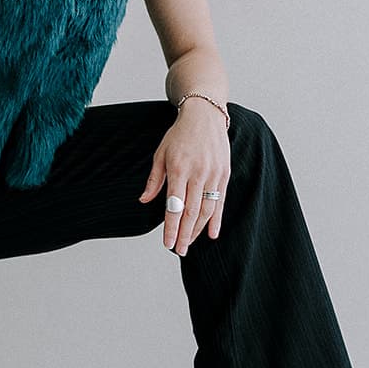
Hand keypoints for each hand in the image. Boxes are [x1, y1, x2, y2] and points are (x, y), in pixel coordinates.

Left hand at [138, 101, 230, 253]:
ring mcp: (213, 174)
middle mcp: (197, 173)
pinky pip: (220, 201)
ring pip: (206, 209)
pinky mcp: (224, 174)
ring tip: (190, 243)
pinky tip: (212, 233)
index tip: (168, 243)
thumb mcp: (160, 153)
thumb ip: (154, 179)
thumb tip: (144, 200)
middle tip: (179, 250)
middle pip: (191, 211)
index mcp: (178, 169)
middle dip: (184, 234)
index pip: (174, 205)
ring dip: (198, 230)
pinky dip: (216, 219)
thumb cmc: (179, 135)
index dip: (171, 227)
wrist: (205, 116)